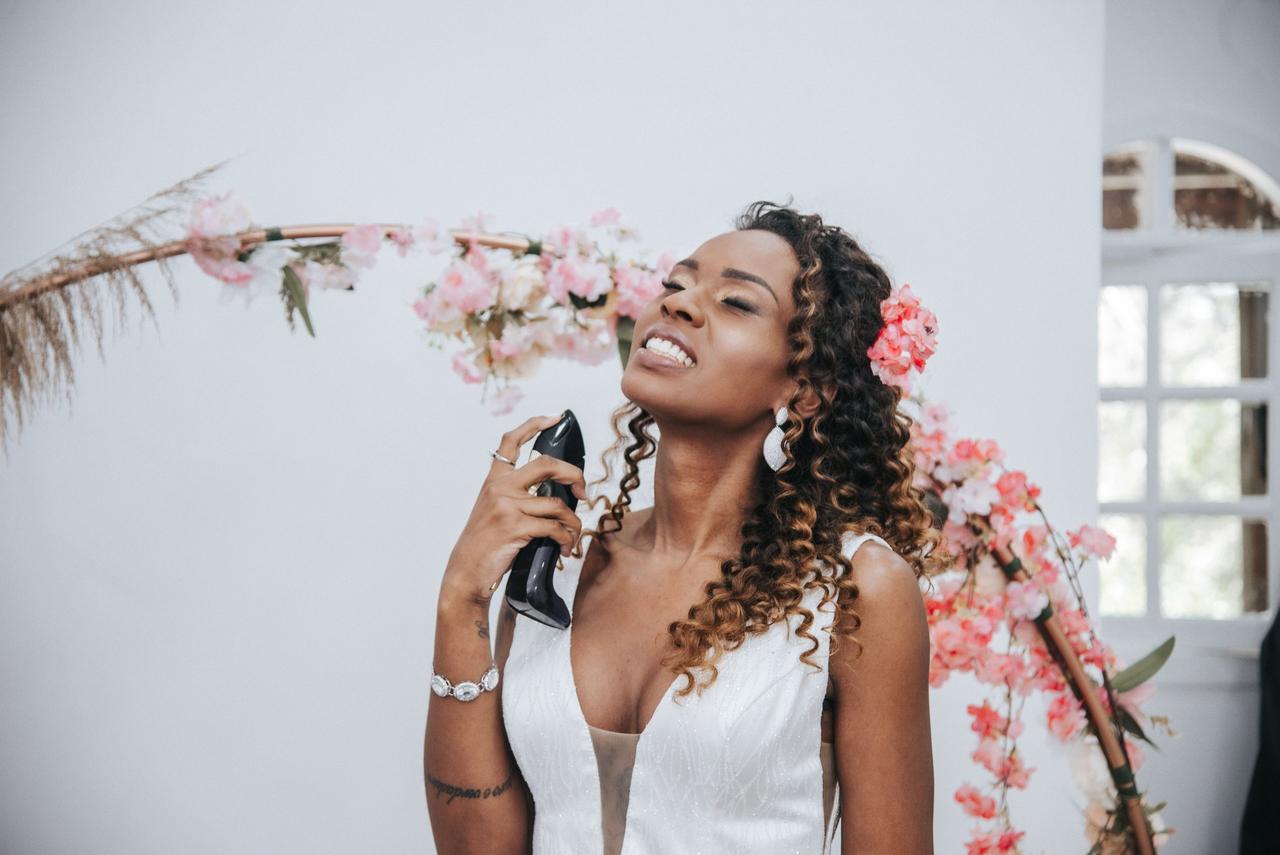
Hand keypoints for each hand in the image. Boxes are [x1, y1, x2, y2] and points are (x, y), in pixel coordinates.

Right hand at [441, 412, 587, 609]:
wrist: (466, 571)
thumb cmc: (485, 544)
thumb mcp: (493, 510)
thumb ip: (515, 496)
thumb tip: (556, 493)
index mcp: (494, 480)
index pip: (511, 441)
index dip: (534, 424)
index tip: (554, 418)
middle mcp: (500, 487)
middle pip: (547, 464)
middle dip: (573, 475)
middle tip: (583, 492)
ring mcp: (507, 506)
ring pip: (557, 504)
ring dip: (573, 523)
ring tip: (573, 536)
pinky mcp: (514, 527)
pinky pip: (554, 528)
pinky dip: (566, 539)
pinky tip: (565, 548)